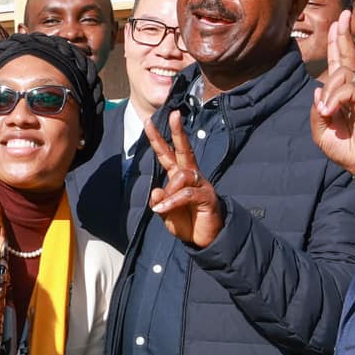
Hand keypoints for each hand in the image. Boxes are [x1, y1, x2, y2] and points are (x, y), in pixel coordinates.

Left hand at [144, 114, 225, 248]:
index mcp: (178, 177)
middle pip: (183, 150)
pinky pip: (186, 193)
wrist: (205, 240)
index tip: (148, 122)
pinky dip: (172, 201)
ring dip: (169, 191)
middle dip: (178, 132)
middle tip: (174, 114)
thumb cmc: (186, 223)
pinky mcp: (206, 196)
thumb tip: (155, 191)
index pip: (166, 154)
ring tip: (164, 207)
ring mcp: (200, 185)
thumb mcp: (166, 214)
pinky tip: (163, 210)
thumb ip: (159, 202)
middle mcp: (191, 176)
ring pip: (181, 175)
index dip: (157, 139)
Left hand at [310, 13, 354, 178]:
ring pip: (340, 74)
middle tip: (343, 16)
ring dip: (329, 92)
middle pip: (346, 57)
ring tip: (328, 112)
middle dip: (341, 36)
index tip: (335, 25)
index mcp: (344, 95)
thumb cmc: (347, 149)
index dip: (335, 44)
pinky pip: (346, 88)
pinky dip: (335, 98)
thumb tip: (318, 91)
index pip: (338, 64)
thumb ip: (318, 110)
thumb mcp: (322, 131)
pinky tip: (332, 112)